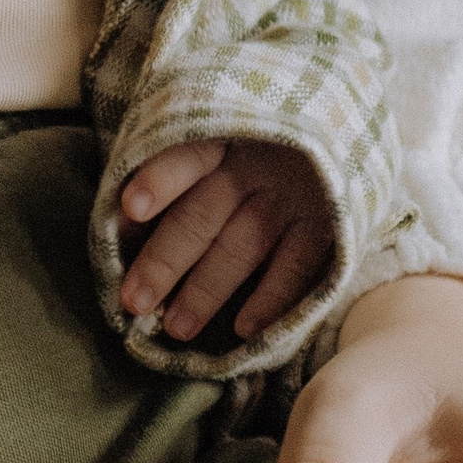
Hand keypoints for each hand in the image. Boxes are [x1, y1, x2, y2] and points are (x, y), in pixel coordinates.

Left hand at [118, 138, 332, 344]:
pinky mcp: (327, 222)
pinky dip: (270, 297)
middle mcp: (255, 166)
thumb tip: (124, 226)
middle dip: (165, 261)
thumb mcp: (226, 138)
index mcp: (223, 139)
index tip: (129, 209)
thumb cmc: (261, 146)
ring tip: (177, 328)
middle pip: (202, 215)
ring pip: (241, 247)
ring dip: (206, 291)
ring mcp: (292, 195)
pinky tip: (245, 328)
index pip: (186, 158)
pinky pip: (296, 266)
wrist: (338, 133)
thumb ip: (183, 173)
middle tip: (135, 302)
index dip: (159, 181)